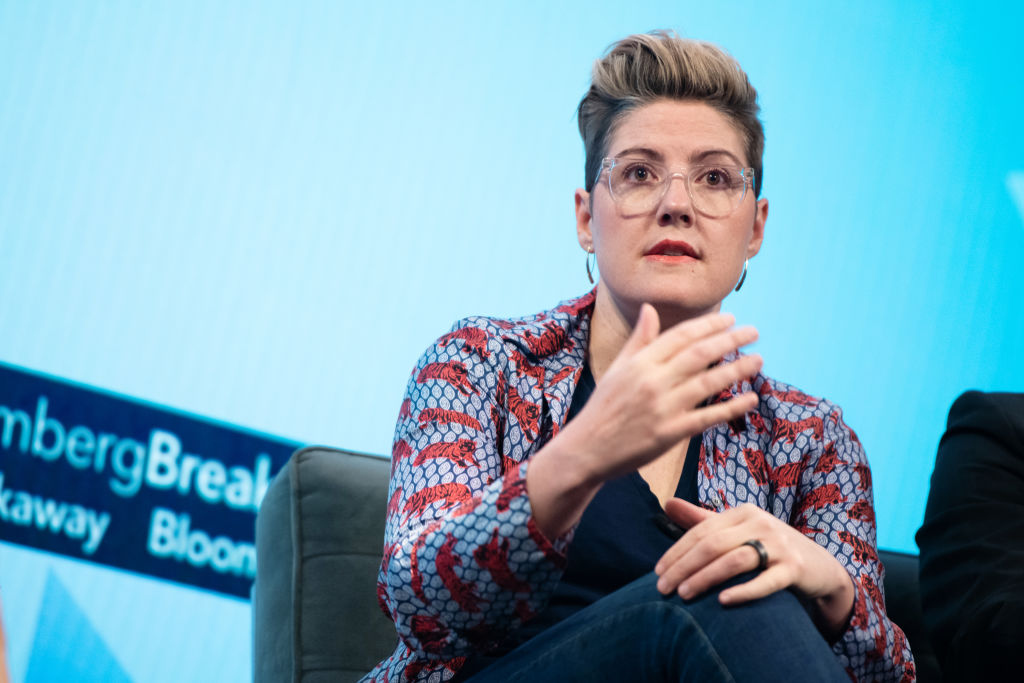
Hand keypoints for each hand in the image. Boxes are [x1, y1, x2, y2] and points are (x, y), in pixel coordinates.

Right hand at [527, 304, 760, 539]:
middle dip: (730, 340)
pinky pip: (707, 417)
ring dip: (737, 370)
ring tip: (758, 360)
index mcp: (640, 362)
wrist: (587, 449)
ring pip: (708, 382)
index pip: (680, 336)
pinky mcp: (670, 433)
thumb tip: (650, 309)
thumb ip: (639, 340)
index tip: (731, 318)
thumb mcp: (618, 369)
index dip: (708, 325)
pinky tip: (750, 399)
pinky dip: (731, 407)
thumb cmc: (603, 407)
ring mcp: (662, 407)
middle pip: (699, 354)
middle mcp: (652, 381)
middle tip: (753, 332)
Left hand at [654, 499, 854, 637]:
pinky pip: (766, 581)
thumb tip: (667, 502)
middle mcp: (760, 523)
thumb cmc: (770, 548)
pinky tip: (722, 601)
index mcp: (742, 513)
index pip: (700, 531)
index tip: (657, 573)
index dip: (676, 552)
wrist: (820, 567)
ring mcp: (779, 545)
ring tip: (683, 595)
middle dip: (683, 567)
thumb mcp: (738, 530)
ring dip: (705, 578)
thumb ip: (702, 519)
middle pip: (712, 544)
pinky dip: (744, 591)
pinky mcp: (795, 569)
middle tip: (662, 589)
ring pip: (735, 560)